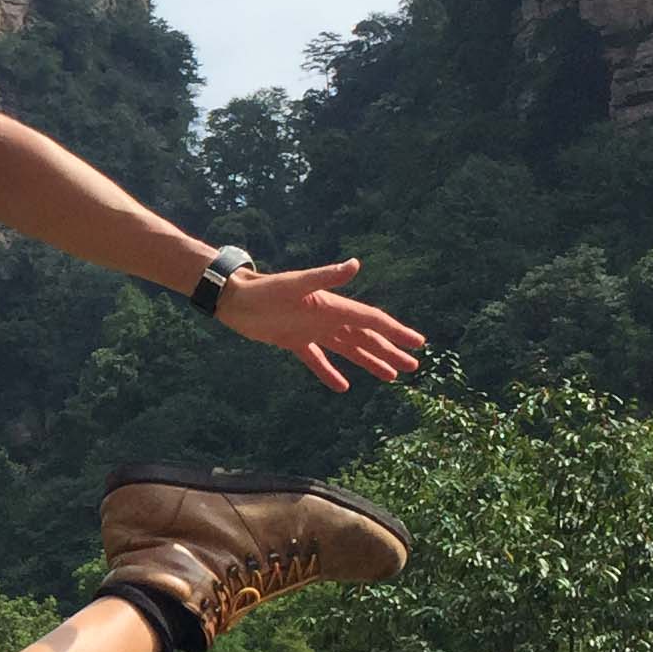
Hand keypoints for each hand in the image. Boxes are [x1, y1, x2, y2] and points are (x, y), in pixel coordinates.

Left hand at [217, 257, 425, 391]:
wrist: (235, 299)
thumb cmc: (265, 289)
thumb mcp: (296, 283)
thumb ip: (326, 277)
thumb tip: (355, 264)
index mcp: (333, 306)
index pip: (372, 320)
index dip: (396, 332)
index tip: (418, 343)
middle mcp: (327, 318)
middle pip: (366, 338)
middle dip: (390, 351)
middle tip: (412, 367)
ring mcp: (312, 331)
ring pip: (348, 350)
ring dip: (369, 362)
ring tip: (390, 377)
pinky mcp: (294, 342)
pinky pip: (318, 361)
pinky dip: (330, 373)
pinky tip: (343, 386)